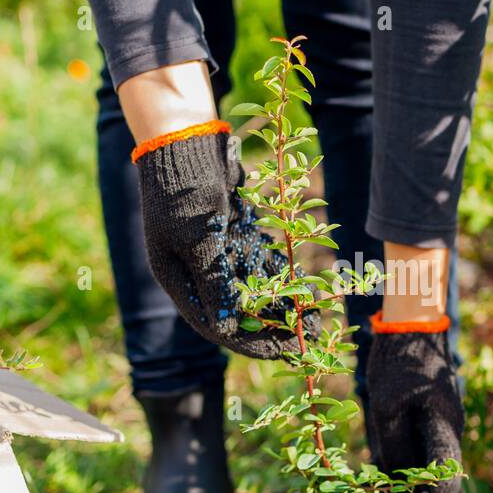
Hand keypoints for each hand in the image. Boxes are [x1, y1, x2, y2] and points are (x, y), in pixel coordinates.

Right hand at [134, 123, 316, 358]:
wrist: (186, 139)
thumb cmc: (187, 189)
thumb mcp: (199, 238)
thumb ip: (214, 282)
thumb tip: (228, 327)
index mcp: (176, 278)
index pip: (216, 325)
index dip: (250, 342)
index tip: (283, 353)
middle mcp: (194, 271)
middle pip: (237, 312)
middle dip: (273, 328)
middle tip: (308, 342)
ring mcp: (213, 253)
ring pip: (252, 291)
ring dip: (282, 306)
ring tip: (315, 321)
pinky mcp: (231, 235)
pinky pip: (258, 265)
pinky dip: (280, 277)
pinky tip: (305, 291)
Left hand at [364, 314, 462, 492]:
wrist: (415, 326)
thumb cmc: (399, 362)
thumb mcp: (385, 405)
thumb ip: (392, 445)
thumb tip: (393, 482)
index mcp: (445, 430)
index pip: (445, 487)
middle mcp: (450, 433)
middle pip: (441, 484)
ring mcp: (444, 428)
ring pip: (431, 472)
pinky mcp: (433, 422)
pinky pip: (423, 456)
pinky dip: (410, 476)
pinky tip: (391, 489)